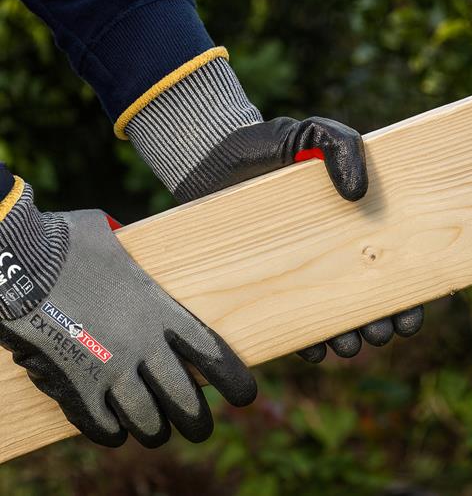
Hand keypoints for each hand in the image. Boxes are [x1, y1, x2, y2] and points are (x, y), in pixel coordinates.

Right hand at [0, 178, 255, 446]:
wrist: (17, 258)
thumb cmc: (65, 241)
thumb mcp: (114, 241)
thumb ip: (132, 257)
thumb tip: (130, 243)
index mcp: (160, 309)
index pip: (212, 351)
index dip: (234, 378)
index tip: (246, 396)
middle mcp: (142, 344)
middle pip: (185, 399)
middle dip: (196, 421)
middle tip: (200, 429)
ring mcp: (108, 368)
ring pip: (147, 420)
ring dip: (154, 429)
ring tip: (158, 431)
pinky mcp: (74, 385)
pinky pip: (101, 424)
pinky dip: (110, 431)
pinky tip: (116, 430)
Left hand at [124, 56, 423, 361]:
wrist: (211, 157)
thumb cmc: (272, 145)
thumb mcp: (315, 134)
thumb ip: (343, 148)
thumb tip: (358, 194)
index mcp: (359, 226)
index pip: (395, 267)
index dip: (409, 296)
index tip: (411, 316)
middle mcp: (334, 256)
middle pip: (370, 302)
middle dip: (381, 326)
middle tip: (381, 333)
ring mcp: (300, 274)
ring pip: (334, 320)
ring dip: (347, 339)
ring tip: (348, 345)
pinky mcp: (264, 287)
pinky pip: (288, 326)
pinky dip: (303, 342)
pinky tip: (312, 348)